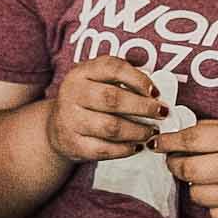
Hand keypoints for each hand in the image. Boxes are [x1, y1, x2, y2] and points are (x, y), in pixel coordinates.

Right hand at [45, 57, 167, 163]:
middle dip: (142, 107)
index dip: (138, 79)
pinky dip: (125, 150)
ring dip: (137, 131)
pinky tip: (136, 146)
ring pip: (110, 127)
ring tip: (151, 132)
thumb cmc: (87, 99)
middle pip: (112, 99)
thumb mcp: (96, 79)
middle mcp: (72, 93)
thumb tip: (153, 86)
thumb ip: (121, 75)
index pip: (112, 68)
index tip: (156, 92)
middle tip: (161, 113)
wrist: (56, 127)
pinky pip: (104, 150)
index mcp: (81, 72)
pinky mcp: (73, 144)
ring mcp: (70, 120)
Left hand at [158, 117, 217, 217]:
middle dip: (175, 163)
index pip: (191, 140)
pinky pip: (213, 214)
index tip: (158, 142)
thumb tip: (182, 132)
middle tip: (176, 159)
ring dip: (194, 184)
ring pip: (196, 194)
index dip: (169, 141)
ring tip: (207, 175)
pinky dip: (212, 204)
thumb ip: (216, 127)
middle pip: (187, 168)